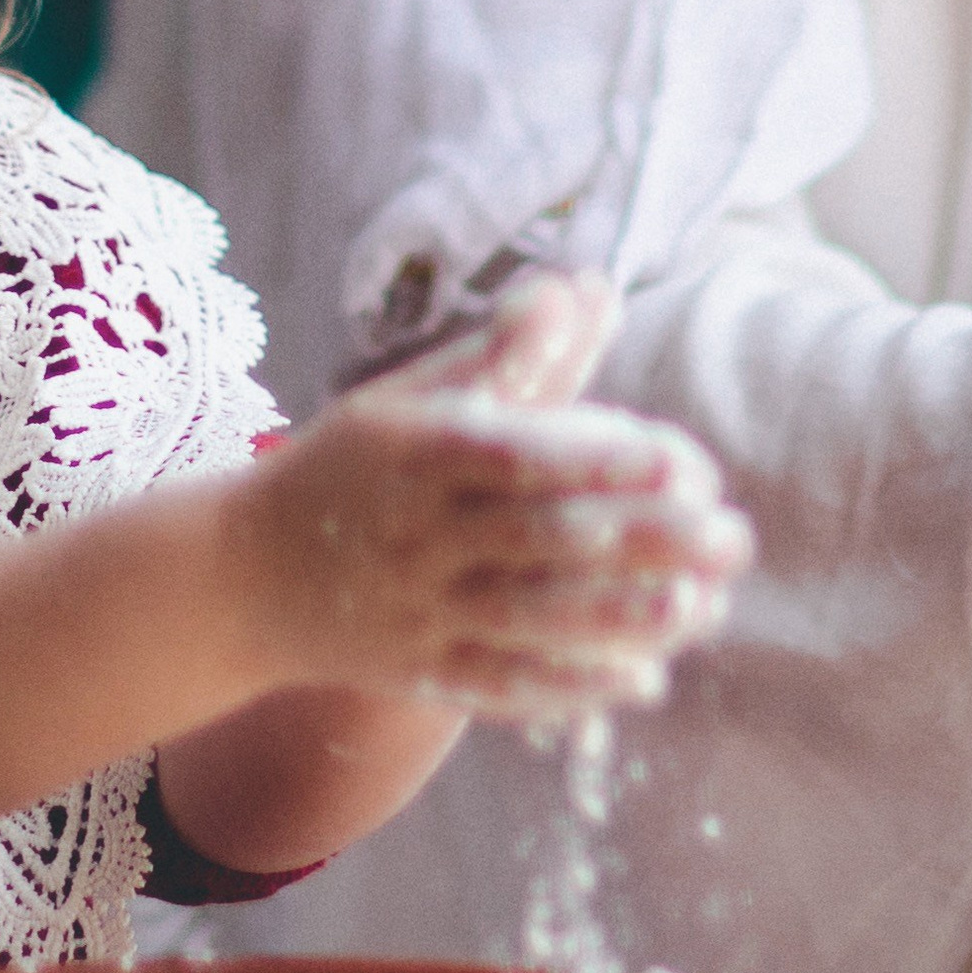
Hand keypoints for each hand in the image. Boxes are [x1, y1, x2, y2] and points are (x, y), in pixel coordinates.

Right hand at [236, 274, 751, 719]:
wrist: (238, 578)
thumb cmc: (344, 468)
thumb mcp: (405, 399)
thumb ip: (501, 355)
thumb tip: (580, 287)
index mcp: (415, 454)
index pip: (514, 456)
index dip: (598, 458)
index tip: (680, 460)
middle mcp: (417, 534)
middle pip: (540, 540)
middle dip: (645, 542)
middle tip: (733, 537)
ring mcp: (418, 610)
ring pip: (530, 619)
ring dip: (622, 618)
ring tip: (702, 606)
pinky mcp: (420, 670)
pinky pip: (502, 683)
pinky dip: (573, 685)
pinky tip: (647, 677)